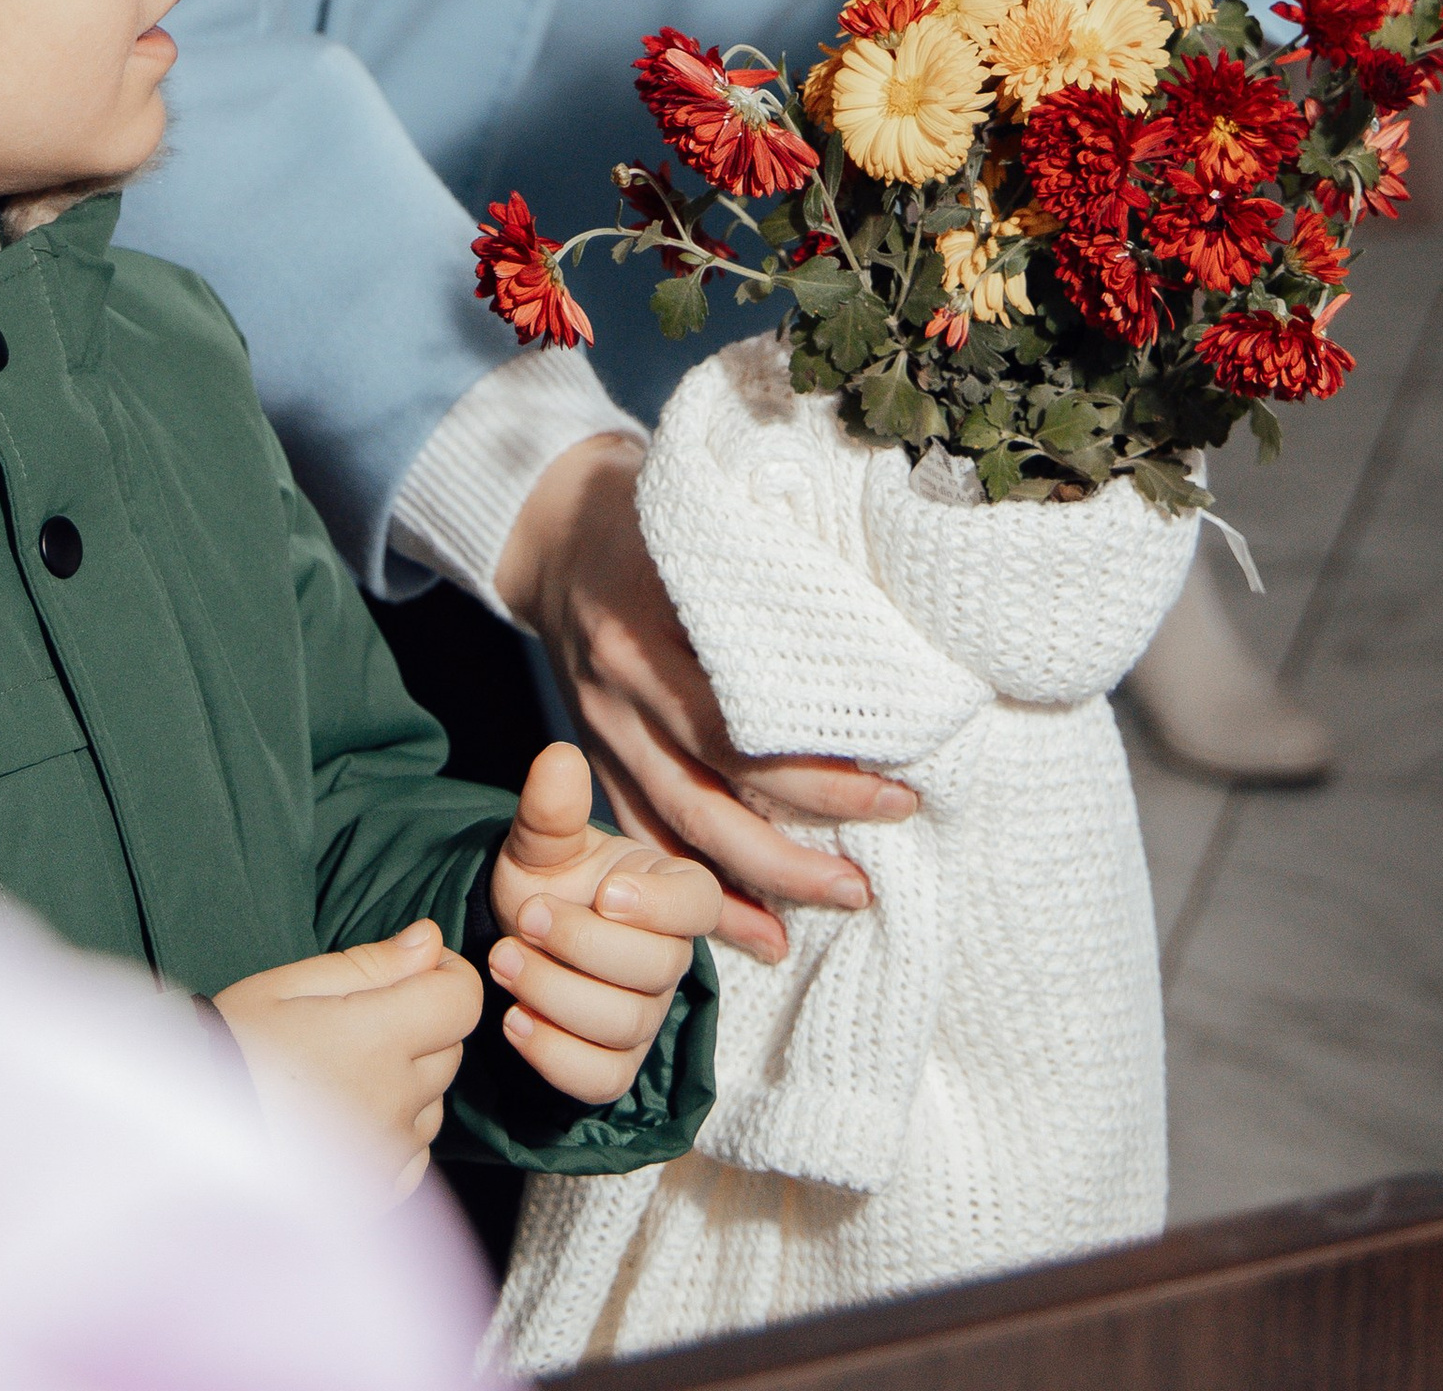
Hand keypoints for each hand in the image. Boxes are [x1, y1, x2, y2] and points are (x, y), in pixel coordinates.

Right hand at [212, 920, 482, 1191]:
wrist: (181, 1145)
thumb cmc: (229, 1052)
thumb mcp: (287, 986)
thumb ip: (368, 964)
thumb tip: (431, 941)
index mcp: (376, 1040)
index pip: (462, 1000)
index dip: (448, 975)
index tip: (419, 970)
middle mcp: (393, 1102)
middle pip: (450, 1049)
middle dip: (423, 1025)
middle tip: (361, 1021)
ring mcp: (386, 1157)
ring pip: (433, 1104)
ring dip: (408, 1083)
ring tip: (343, 1075)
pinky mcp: (372, 1197)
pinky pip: (413, 1158)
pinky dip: (395, 1136)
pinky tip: (349, 1121)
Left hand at [486, 742, 719, 1103]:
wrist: (518, 934)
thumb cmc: (548, 879)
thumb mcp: (541, 840)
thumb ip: (551, 807)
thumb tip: (559, 757)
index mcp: (671, 891)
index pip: (699, 904)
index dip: (658, 907)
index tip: (605, 893)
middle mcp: (670, 957)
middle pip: (655, 971)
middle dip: (581, 946)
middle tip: (524, 918)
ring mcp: (646, 1016)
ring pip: (623, 1025)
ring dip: (555, 994)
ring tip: (503, 961)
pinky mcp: (615, 1064)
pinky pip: (601, 1078)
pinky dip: (553, 1053)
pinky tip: (513, 1018)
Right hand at [497, 437, 916, 965]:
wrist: (546, 527)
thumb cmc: (646, 511)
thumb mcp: (703, 521)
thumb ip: (768, 576)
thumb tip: (878, 636)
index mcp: (648, 624)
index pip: (741, 722)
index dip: (819, 770)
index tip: (896, 788)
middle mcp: (620, 689)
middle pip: (714, 789)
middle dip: (800, 845)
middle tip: (874, 875)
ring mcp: (600, 729)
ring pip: (678, 828)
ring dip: (759, 883)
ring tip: (838, 903)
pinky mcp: (595, 755)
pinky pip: (641, 838)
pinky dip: (694, 891)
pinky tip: (753, 931)